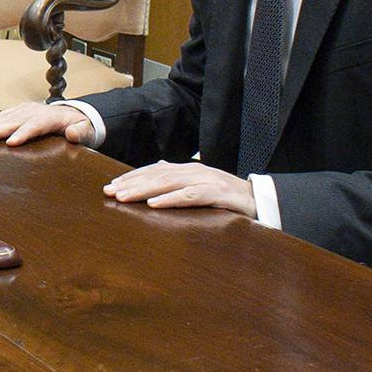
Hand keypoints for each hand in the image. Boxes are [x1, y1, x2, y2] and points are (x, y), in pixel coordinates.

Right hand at [0, 101, 94, 145]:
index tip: (10, 142)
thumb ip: (81, 132)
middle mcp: (36, 111)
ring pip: (6, 117)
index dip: (23, 133)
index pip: (35, 126)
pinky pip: (4, 114)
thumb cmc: (80, 126)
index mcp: (51, 118)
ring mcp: (27, 109)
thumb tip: (72, 134)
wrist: (76, 114)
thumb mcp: (87, 130)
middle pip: (15, 121)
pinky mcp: (21, 110)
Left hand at [102, 161, 255, 215]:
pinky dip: (171, 199)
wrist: (261, 199)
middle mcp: (194, 171)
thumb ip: (180, 180)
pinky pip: (190, 196)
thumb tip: (159, 167)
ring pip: (169, 183)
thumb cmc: (227, 196)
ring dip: (144, 189)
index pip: (154, 171)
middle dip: (131, 183)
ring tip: (124, 196)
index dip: (132, 177)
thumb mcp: (200, 187)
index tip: (111, 185)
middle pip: (156, 175)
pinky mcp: (217, 193)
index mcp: (188, 170)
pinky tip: (154, 204)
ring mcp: (206, 180)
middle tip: (109, 191)